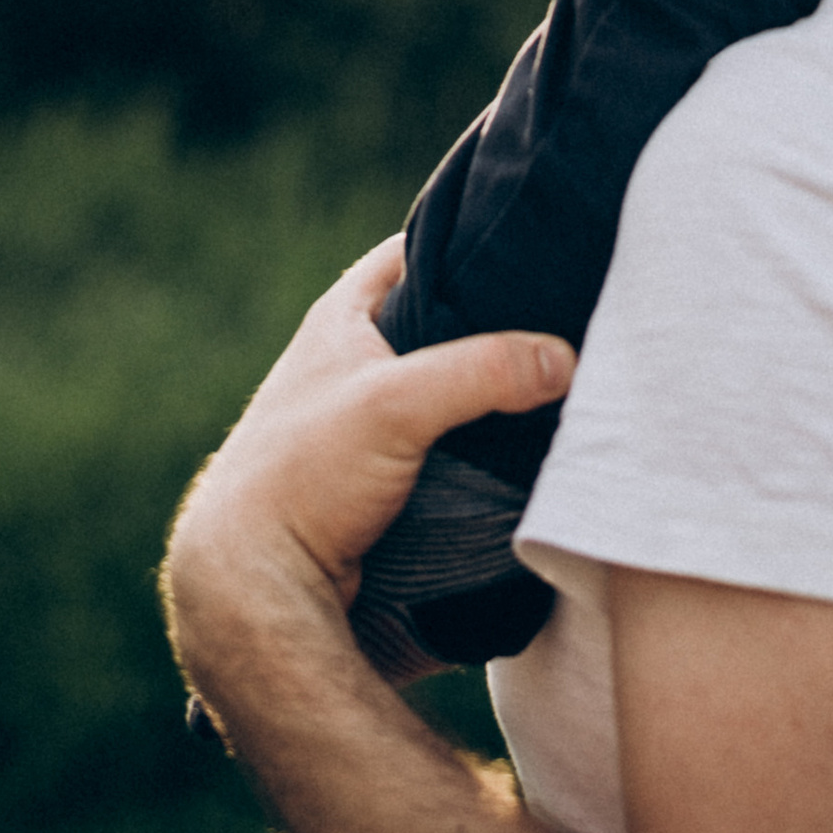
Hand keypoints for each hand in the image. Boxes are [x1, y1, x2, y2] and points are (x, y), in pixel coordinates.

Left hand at [162, 237, 574, 705]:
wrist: (259, 592)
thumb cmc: (301, 478)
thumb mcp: (394, 403)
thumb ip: (483, 370)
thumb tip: (567, 360)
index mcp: (344, 317)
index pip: (420, 250)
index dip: (472, 240)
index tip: (537, 247)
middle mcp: (358, 363)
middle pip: (451, 327)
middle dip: (504, 330)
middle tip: (573, 326)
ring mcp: (376, 427)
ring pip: (459, 395)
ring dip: (502, 400)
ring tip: (572, 390)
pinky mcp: (392, 484)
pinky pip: (458, 452)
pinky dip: (492, 452)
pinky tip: (537, 452)